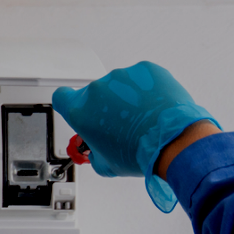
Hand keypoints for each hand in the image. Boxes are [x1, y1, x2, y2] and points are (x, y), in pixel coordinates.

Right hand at [52, 61, 218, 212]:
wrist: (172, 140)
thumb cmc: (139, 151)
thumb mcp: (105, 164)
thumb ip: (93, 152)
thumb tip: (98, 150)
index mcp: (80, 111)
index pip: (61, 97)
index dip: (68, 105)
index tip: (79, 110)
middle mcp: (97, 90)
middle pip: (94, 95)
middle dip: (103, 108)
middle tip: (119, 125)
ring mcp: (121, 76)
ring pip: (118, 85)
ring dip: (125, 98)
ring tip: (141, 117)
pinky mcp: (145, 69)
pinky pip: (140, 77)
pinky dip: (145, 89)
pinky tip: (152, 106)